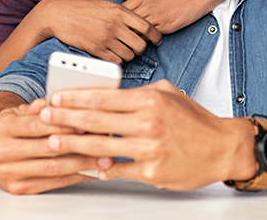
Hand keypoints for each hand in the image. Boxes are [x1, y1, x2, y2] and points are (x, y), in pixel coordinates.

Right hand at [0, 97, 103, 193]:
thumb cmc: (11, 128)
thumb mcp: (19, 111)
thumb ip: (37, 107)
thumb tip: (52, 101)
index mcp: (3, 127)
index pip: (37, 125)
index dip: (62, 124)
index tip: (85, 123)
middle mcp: (3, 151)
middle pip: (47, 148)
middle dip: (78, 145)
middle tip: (103, 141)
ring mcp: (9, 172)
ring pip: (52, 168)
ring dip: (82, 164)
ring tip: (103, 159)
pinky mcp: (17, 188)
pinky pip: (51, 183)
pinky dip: (74, 177)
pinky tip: (90, 171)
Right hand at [33, 0, 161, 63]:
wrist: (61, 14)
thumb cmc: (85, 9)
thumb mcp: (108, 5)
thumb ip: (124, 14)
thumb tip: (141, 24)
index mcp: (120, 11)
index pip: (147, 26)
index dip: (155, 35)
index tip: (157, 39)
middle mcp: (115, 25)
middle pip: (140, 44)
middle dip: (141, 48)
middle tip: (137, 46)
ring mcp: (106, 38)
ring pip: (129, 55)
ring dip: (129, 54)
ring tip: (124, 50)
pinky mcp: (96, 50)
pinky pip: (116, 61)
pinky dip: (118, 60)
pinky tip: (114, 54)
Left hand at [39, 80, 256, 189]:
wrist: (221, 147)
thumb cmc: (194, 118)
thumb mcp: (168, 93)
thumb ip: (138, 93)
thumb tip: (109, 95)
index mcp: (150, 99)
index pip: (104, 97)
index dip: (76, 98)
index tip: (56, 97)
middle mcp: (148, 123)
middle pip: (96, 121)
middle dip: (66, 119)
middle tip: (44, 117)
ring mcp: (149, 149)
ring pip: (101, 147)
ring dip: (74, 144)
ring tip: (54, 140)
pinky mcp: (152, 173)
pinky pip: (118, 170)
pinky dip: (100, 167)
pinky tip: (85, 164)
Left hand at [122, 0, 220, 33]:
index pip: (123, 9)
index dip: (118, 18)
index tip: (117, 23)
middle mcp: (149, 6)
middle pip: (127, 22)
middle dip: (122, 30)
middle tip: (121, 37)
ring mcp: (158, 16)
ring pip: (138, 31)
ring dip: (135, 37)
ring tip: (133, 42)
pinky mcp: (169, 25)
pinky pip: (153, 36)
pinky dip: (149, 39)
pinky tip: (149, 41)